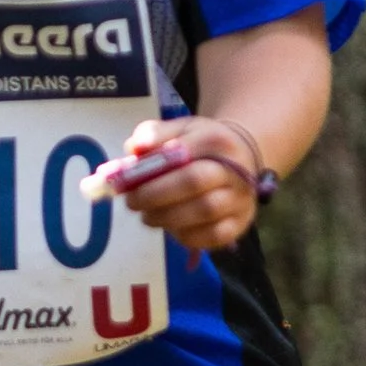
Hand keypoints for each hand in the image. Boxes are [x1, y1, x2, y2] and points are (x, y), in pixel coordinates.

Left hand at [102, 116, 265, 256]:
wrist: (242, 159)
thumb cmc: (200, 145)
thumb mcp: (179, 129)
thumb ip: (154, 134)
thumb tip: (134, 148)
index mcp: (217, 140)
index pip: (181, 151)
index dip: (150, 166)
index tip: (123, 178)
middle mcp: (236, 169)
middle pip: (193, 181)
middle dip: (155, 194)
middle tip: (131, 202)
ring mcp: (241, 199)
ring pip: (203, 211)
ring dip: (166, 217)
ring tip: (147, 216)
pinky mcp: (240, 224)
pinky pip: (212, 236)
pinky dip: (185, 235)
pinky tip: (170, 227)